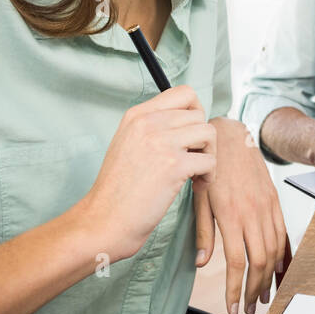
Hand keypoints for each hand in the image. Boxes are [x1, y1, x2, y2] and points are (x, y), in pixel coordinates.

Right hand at [80, 86, 215, 261]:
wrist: (104, 220)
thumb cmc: (118, 189)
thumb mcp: (128, 144)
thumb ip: (153, 128)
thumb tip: (189, 120)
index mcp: (137, 115)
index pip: (183, 93)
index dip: (196, 112)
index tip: (191, 134)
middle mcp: (148, 123)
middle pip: (199, 114)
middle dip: (203, 139)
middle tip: (193, 160)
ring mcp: (160, 142)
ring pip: (209, 133)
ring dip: (209, 155)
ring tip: (196, 173)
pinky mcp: (173, 166)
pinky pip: (210, 160)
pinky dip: (209, 176)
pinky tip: (195, 186)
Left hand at [194, 118, 288, 313]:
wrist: (230, 136)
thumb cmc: (209, 166)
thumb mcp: (198, 198)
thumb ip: (202, 231)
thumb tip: (201, 262)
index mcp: (230, 214)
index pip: (237, 261)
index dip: (235, 288)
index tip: (232, 307)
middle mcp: (252, 212)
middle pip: (259, 261)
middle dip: (254, 290)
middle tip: (248, 308)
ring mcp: (266, 206)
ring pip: (274, 250)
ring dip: (269, 277)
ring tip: (262, 296)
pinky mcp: (274, 201)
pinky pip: (282, 233)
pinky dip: (282, 255)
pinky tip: (278, 270)